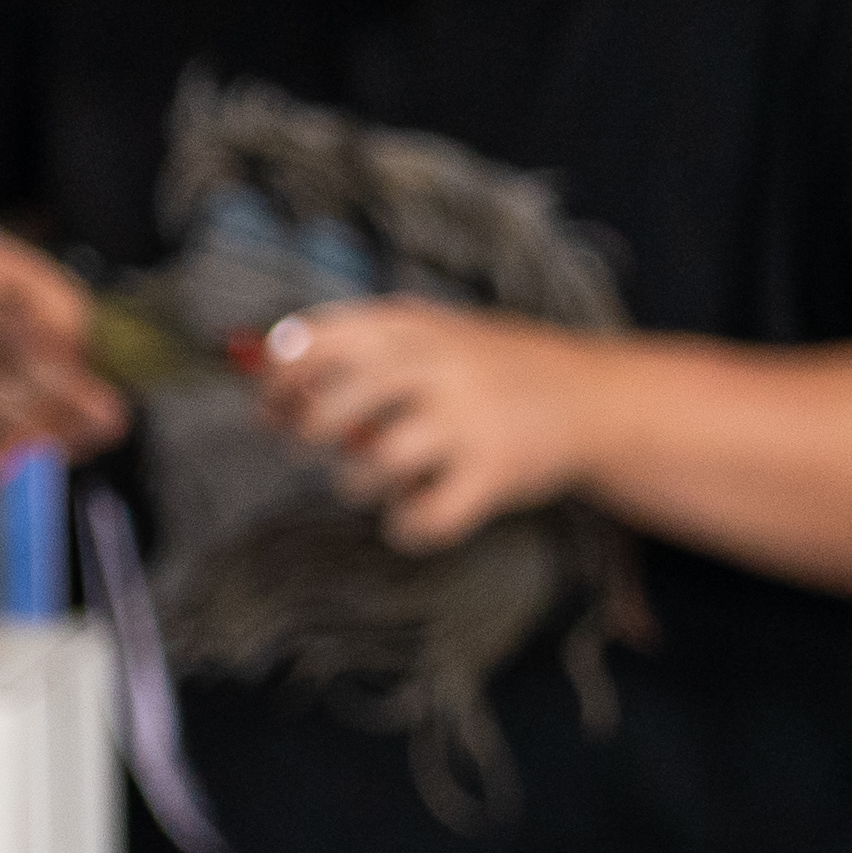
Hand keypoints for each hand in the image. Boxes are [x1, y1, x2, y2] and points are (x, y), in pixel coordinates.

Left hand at [248, 300, 620, 550]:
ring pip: (374, 463)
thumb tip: (261, 367)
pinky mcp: (495, 473)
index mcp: (410, 326)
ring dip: (355, 482)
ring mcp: (468, 420)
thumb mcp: (428, 334)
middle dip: (305, 432)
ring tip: (369, 480)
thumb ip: (356, 346)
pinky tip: (412, 514)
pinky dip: (407, 526)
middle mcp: (437, 366)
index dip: (277, 379)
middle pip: (334, 404)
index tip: (269, 406)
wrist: (591, 396)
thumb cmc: (488, 368)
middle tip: (304, 447)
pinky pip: (425, 516)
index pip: (316, 341)